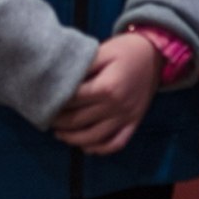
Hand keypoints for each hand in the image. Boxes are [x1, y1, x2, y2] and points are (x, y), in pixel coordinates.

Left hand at [49, 30, 160, 153]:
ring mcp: (127, 117)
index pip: (73, 99)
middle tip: (45, 117)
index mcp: (107, 86)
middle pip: (79, 120)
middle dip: (58, 121)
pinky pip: (116, 143)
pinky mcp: (134, 123)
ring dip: (73, 139)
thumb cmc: (125, 50)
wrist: (156, 54)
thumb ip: (82, 66)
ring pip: (94, 137)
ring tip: (58, 133)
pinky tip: (85, 146)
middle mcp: (117, 106)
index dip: (55, 101)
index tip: (42, 100)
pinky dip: (100, 149)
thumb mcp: (102, 51)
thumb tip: (60, 77)